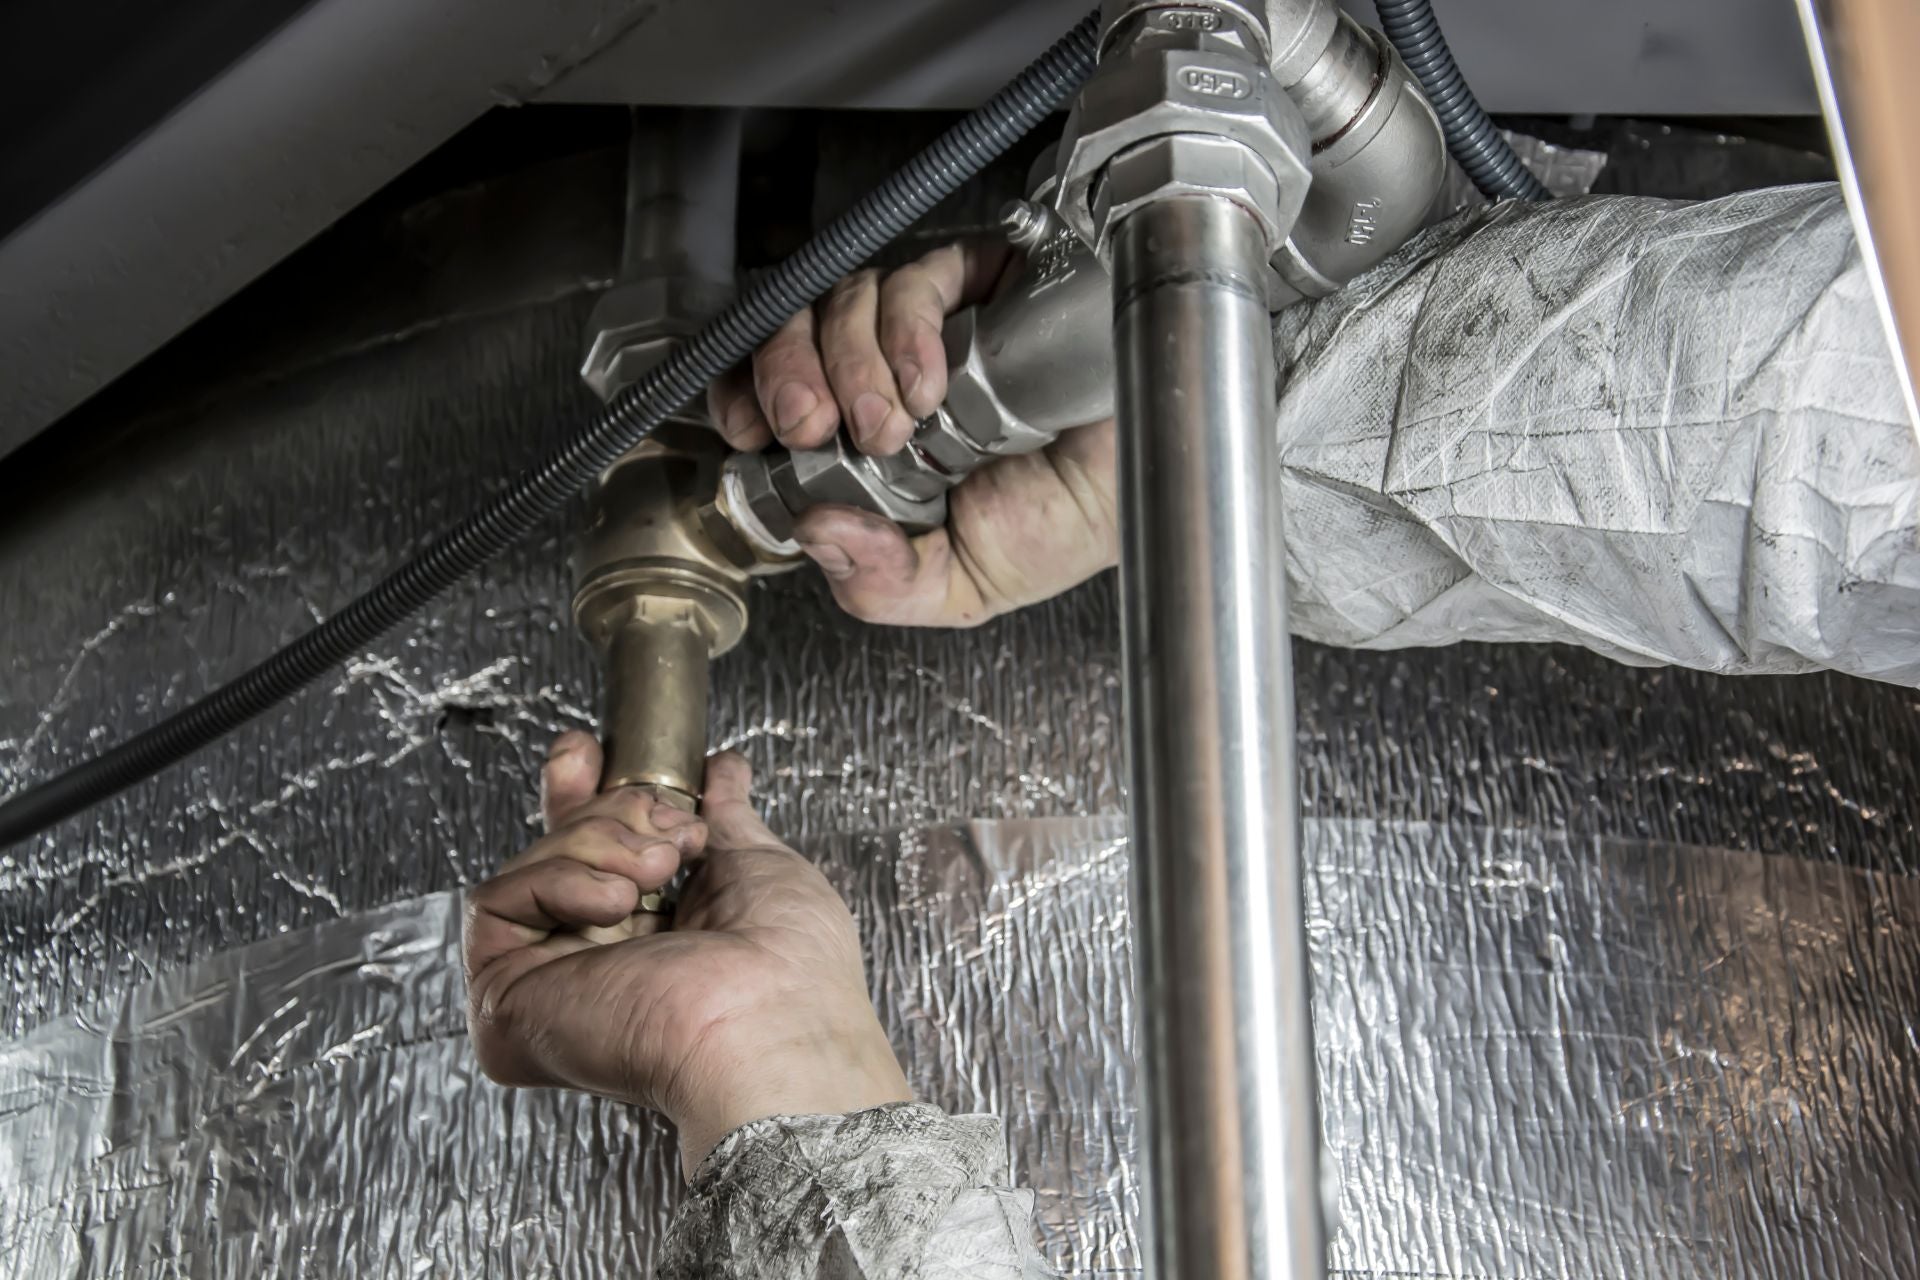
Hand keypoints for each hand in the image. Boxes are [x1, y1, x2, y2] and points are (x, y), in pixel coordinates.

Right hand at [464, 732, 911, 1173]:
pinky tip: (614, 903)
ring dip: (601, 844)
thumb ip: (726, 818)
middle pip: (557, 850)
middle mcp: (597, 966)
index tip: (592, 752)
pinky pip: (497, 902)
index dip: (586, 796)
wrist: (770, 1023)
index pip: (594, 857)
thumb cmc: (790, 971)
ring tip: (656, 875)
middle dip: (607, 810)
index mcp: (655, 942)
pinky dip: (558, 880)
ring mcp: (548, 985)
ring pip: (532, 865)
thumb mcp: (759, 866)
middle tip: (665, 830)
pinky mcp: (506, 1001)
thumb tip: (723, 772)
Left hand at [707, 240, 1118, 626]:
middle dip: (785, 375)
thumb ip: (884, 582)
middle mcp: (889, 374)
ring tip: (892, 423)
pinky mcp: (980, 282)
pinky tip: (932, 380)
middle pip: (794, 332)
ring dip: (849, 361)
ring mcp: (932, 326)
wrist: (1161, 481)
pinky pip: (916, 278)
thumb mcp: (962, 585)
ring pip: (844, 299)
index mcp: (869, 441)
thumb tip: (817, 536)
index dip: (747, 395)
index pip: (777, 393)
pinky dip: (908, 329)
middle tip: (811, 425)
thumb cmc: (1074, 521)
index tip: (750, 430)